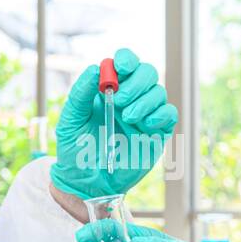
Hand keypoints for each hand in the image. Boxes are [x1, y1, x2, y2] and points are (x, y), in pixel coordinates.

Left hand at [51, 48, 178, 200]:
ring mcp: (145, 115)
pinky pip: (170, 114)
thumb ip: (80, 94)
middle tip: (120, 100)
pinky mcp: (157, 133)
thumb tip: (95, 69)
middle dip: (136, 82)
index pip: (125, 63)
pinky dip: (161, 114)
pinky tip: (145, 124)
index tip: (120, 67)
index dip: (127, 59)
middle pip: (147, 72)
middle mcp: (130, 98)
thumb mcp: (70, 119)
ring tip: (127, 117)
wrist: (86, 182)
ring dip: (145, 101)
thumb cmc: (76, 149)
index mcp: (109, 89)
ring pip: (159, 92)